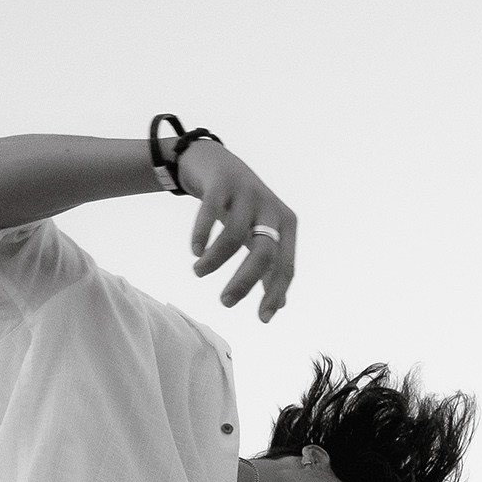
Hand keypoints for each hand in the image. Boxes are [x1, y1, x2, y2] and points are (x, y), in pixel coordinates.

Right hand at [179, 143, 297, 319]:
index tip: (262, 319)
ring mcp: (247, 193)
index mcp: (286, 224)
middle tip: (225, 302)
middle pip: (264, 253)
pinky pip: (211, 212)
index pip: (286, 265)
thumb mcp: (260, 235)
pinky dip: (201, 234)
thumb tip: (281, 304)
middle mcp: (270, 208)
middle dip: (244, 282)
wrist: (216, 162)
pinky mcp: (222, 183)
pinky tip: (195, 250)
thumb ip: (271, 267)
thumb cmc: (242, 207)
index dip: (275, 294)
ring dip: (215, 260)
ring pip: (234, 235)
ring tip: (199, 272)